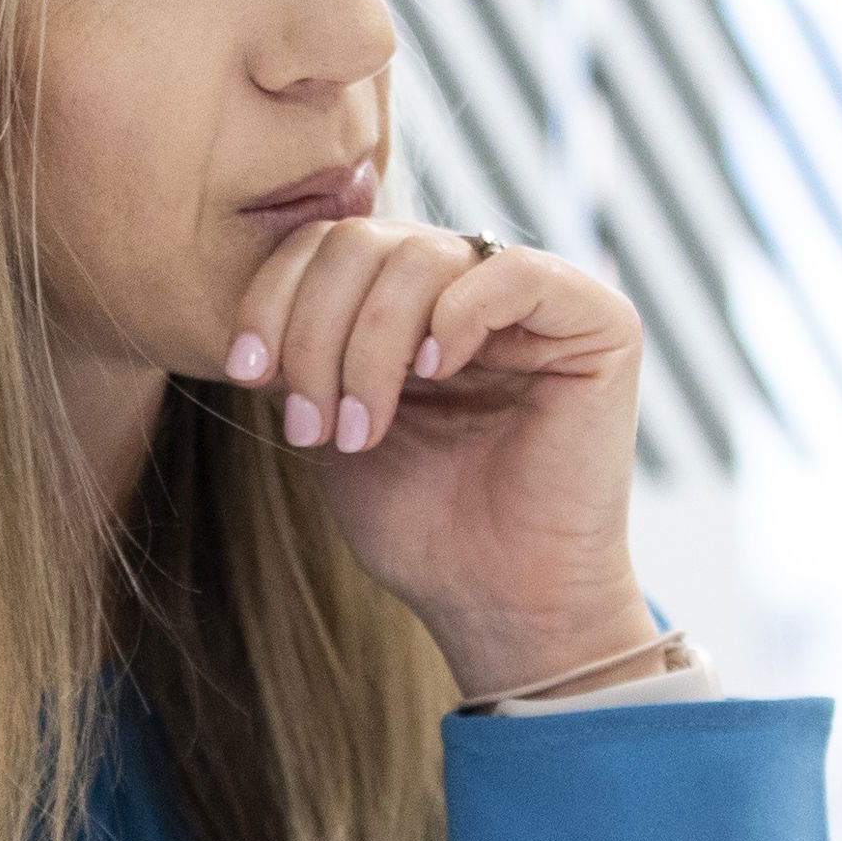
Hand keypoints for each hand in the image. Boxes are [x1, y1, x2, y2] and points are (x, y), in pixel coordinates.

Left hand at [224, 221, 648, 699]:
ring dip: (370, 345)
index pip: (325, 245)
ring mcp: (533, 298)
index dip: (274, 297)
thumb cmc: (417, 520)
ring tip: (360, 428)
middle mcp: (467, 283)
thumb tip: (256, 304)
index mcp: (405, 300)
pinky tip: (436, 373)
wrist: (495, 598)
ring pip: (422, 256)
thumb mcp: (326, 417)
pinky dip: (458, 315)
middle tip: (310, 422)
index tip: (246, 373)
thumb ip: (299, 347)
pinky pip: (515, 272)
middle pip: (363, 242)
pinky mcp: (596, 322)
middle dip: (316, 332)